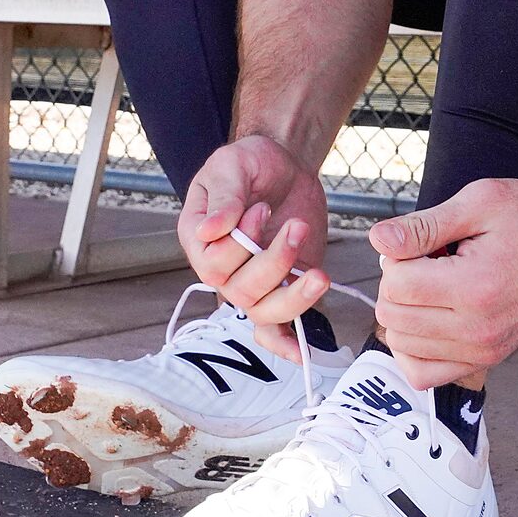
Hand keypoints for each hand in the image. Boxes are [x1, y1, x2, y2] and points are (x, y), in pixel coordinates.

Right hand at [177, 134, 331, 359]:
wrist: (283, 163)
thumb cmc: (250, 162)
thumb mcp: (232, 166)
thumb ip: (224, 197)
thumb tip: (210, 231)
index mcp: (199, 239)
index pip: (214, 264)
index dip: (240, 243)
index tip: (261, 208)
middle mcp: (221, 269)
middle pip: (241, 291)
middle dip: (274, 260)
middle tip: (294, 224)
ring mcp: (252, 283)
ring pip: (264, 312)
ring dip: (293, 296)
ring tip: (319, 274)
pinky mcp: (282, 287)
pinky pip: (276, 328)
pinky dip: (285, 345)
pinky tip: (301, 354)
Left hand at [367, 178, 517, 388]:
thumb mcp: (479, 202)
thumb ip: (423, 226)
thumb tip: (378, 241)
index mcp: (473, 287)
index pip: (395, 283)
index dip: (396, 255)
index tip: (422, 241)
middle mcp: (477, 329)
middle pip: (392, 315)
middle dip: (396, 283)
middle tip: (427, 260)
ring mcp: (483, 351)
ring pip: (401, 346)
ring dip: (403, 313)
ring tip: (432, 286)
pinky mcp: (488, 360)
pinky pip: (424, 375)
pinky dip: (413, 349)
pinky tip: (428, 318)